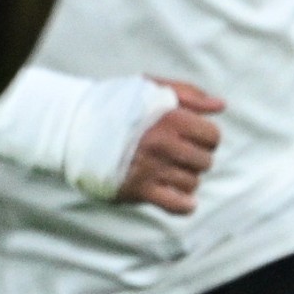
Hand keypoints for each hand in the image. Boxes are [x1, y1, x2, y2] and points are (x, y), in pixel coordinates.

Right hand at [116, 80, 223, 210]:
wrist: (73, 127)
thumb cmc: (115, 105)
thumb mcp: (150, 87)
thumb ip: (189, 94)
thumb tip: (220, 106)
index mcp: (169, 118)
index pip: (212, 136)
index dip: (206, 137)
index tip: (192, 137)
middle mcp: (162, 144)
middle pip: (205, 161)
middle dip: (196, 158)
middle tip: (178, 154)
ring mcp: (151, 168)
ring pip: (192, 183)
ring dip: (185, 178)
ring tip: (168, 169)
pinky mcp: (138, 190)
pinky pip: (178, 206)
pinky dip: (184, 204)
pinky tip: (178, 194)